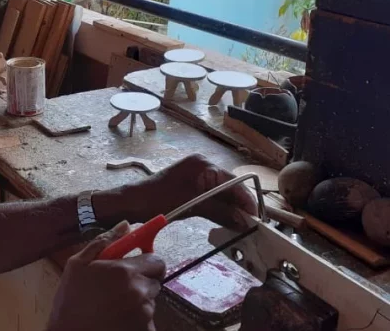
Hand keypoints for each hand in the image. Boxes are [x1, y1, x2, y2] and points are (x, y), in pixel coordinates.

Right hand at [47, 223, 165, 330]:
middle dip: (141, 281)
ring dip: (138, 300)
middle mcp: (139, 290)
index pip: (157, 260)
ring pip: (150, 300)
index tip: (138, 266)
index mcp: (125, 270)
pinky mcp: (145, 329)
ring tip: (114, 305)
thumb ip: (104, 242)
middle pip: (155, 280)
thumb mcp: (78, 264)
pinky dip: (137, 319)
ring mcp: (144, 313)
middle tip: (120, 288)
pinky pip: (148, 319)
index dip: (148, 262)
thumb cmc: (70, 299)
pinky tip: (118, 318)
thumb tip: (126, 225)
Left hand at [99, 155, 256, 231]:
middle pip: (230, 186)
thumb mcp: (191, 206)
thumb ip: (220, 212)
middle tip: (251, 224)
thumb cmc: (157, 200)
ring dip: (231, 207)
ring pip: (222, 192)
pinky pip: (212, 195)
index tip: (257, 218)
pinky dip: (219, 207)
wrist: (132, 202)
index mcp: (203, 165)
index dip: (247, 200)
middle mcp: (203, 165)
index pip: (233, 182)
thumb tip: (244, 222)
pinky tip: (226, 219)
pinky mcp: (192, 185)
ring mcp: (197, 174)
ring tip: (242, 224)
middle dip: (240, 204)